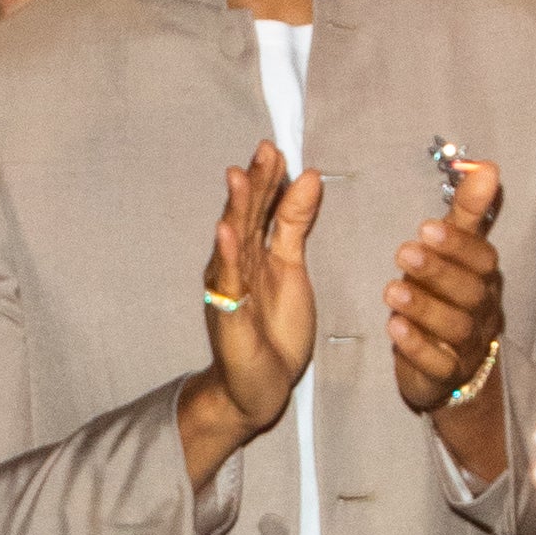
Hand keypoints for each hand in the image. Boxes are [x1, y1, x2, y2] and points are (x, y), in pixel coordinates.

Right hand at [199, 140, 322, 436]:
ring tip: (238, 177)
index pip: (261, 207)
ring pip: (233, 242)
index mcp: (252, 250)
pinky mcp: (229, 315)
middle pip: (246, 216)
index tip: (278, 150)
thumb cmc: (272, 327)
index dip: (269, 179)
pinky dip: (226, 256)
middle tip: (265, 150)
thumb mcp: (292, 267)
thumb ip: (295, 223)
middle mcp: (234, 263)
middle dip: (254, 183)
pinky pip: (229, 282)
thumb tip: (309, 176)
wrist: (257, 385)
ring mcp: (229, 288)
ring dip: (235, 209)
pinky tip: (226, 233)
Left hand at [385, 158, 504, 412]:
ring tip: (392, 291)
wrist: (452, 368)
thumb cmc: (450, 296)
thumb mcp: (458, 252)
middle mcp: (480, 311)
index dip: (458, 244)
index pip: (482, 259)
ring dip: (423, 308)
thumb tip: (486, 166)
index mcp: (483, 278)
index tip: (427, 226)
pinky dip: (417, 346)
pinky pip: (436, 363)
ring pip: (453, 327)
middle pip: (469, 292)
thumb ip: (468, 213)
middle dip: (438, 271)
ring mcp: (465, 345)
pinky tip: (394, 329)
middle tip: (404, 252)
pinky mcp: (444, 373)